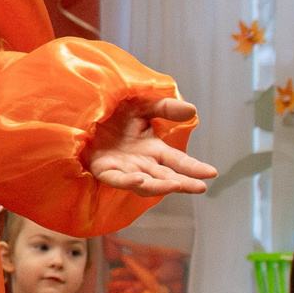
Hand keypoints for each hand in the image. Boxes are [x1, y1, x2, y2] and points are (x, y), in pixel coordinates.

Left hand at [85, 97, 218, 195]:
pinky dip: (128, 181)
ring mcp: (122, 167)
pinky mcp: (102, 169)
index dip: (193, 168)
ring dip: (158, 185)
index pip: (177, 161)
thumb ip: (165, 108)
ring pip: (144, 183)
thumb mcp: (142, 105)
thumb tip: (192, 110)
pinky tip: (140, 179)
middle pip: (165, 177)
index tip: (211, 173)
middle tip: (199, 187)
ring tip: (174, 185)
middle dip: (183, 183)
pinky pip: (116, 179)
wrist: (82, 109)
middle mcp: (140, 162)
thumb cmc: (112, 111)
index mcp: (151, 149)